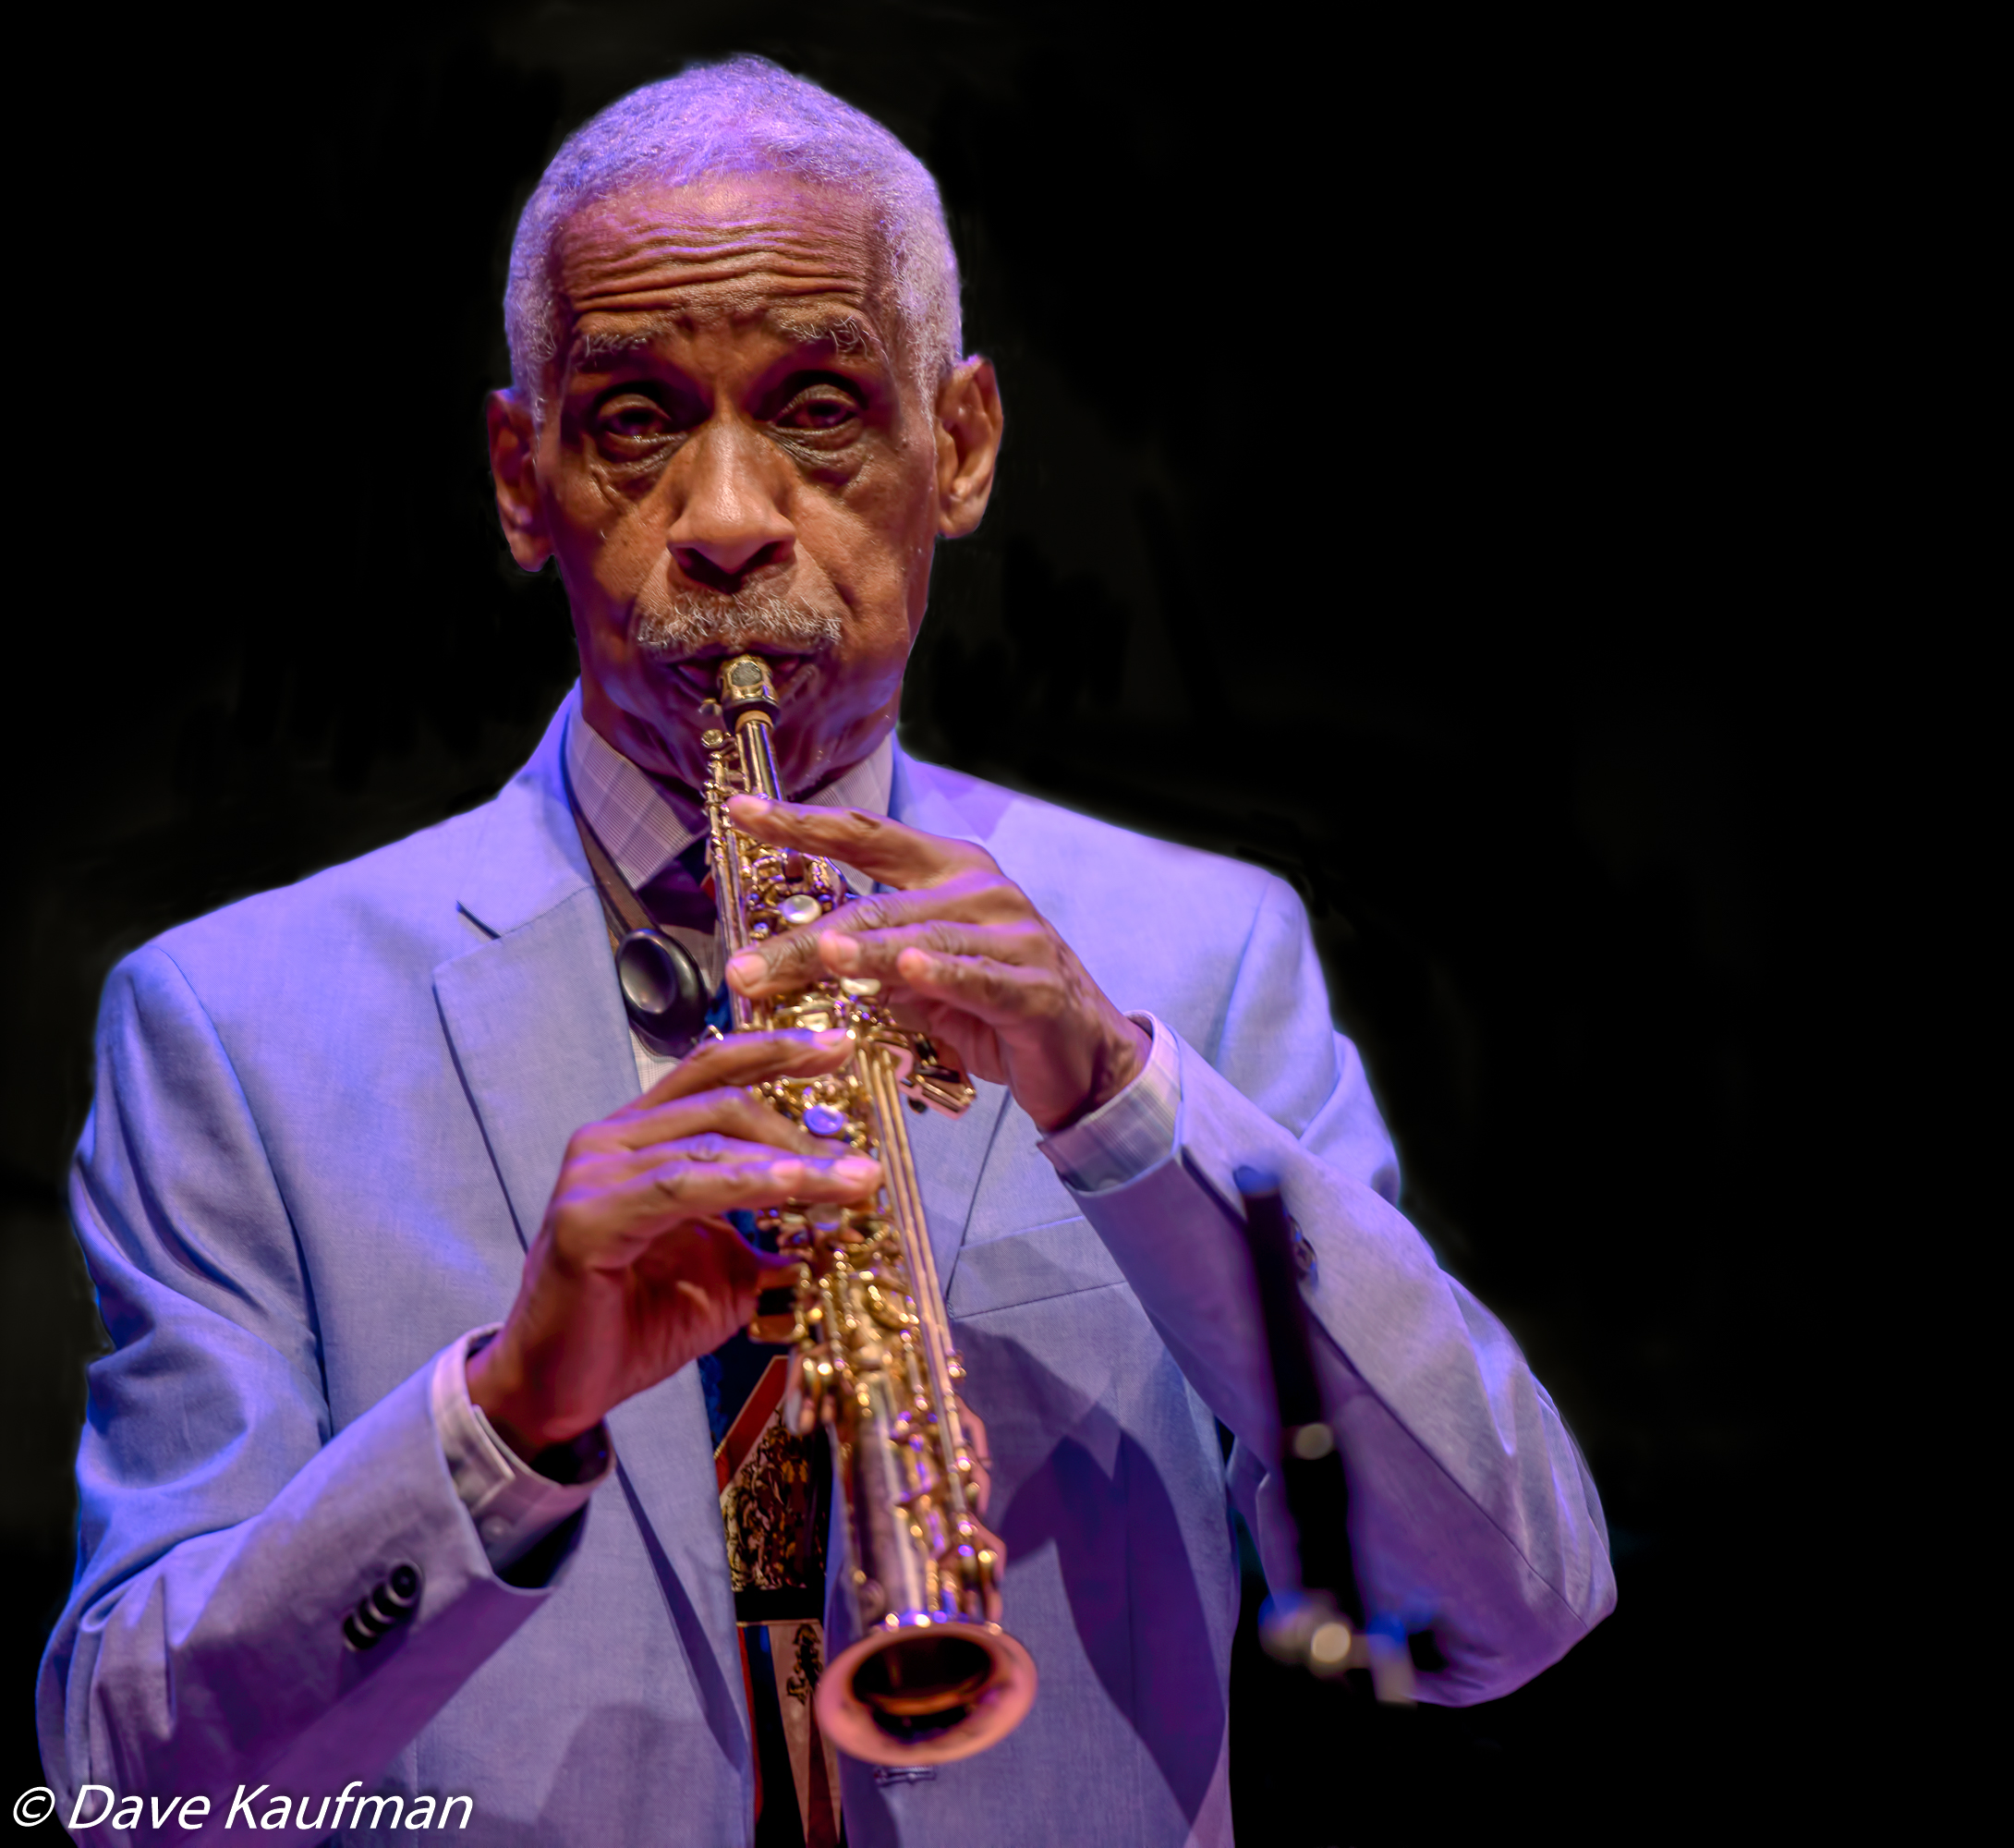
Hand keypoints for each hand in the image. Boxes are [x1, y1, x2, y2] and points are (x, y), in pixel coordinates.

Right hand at [468, 1029, 880, 1457]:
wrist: (561, 1388)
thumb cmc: (636, 1323)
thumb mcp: (726, 1275)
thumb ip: (771, 1241)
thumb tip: (838, 1231)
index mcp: (642, 1139)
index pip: (713, 1071)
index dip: (776, 1052)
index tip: (840, 1047)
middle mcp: (613, 1141)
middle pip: (722, 1098)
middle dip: (800, 1120)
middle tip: (862, 1158)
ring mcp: (596, 1174)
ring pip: (712, 1141)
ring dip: (791, 1160)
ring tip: (851, 1179)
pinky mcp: (588, 1216)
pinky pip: (681, 1186)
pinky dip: (744, 1182)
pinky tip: (792, 1186)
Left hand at [722, 795, 1149, 1133]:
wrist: (1082, 1056)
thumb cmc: (992, 1009)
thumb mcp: (919, 979)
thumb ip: (866, 961)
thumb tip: (788, 962)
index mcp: (948, 871)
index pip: (866, 836)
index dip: (803, 823)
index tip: (744, 812)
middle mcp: (980, 892)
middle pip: (877, 903)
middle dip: (806, 935)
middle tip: (747, 966)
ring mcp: (1012, 935)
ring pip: (921, 940)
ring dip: (865, 952)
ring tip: (819, 954)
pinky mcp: (1034, 987)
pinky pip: (978, 979)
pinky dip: (943, 975)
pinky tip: (910, 970)